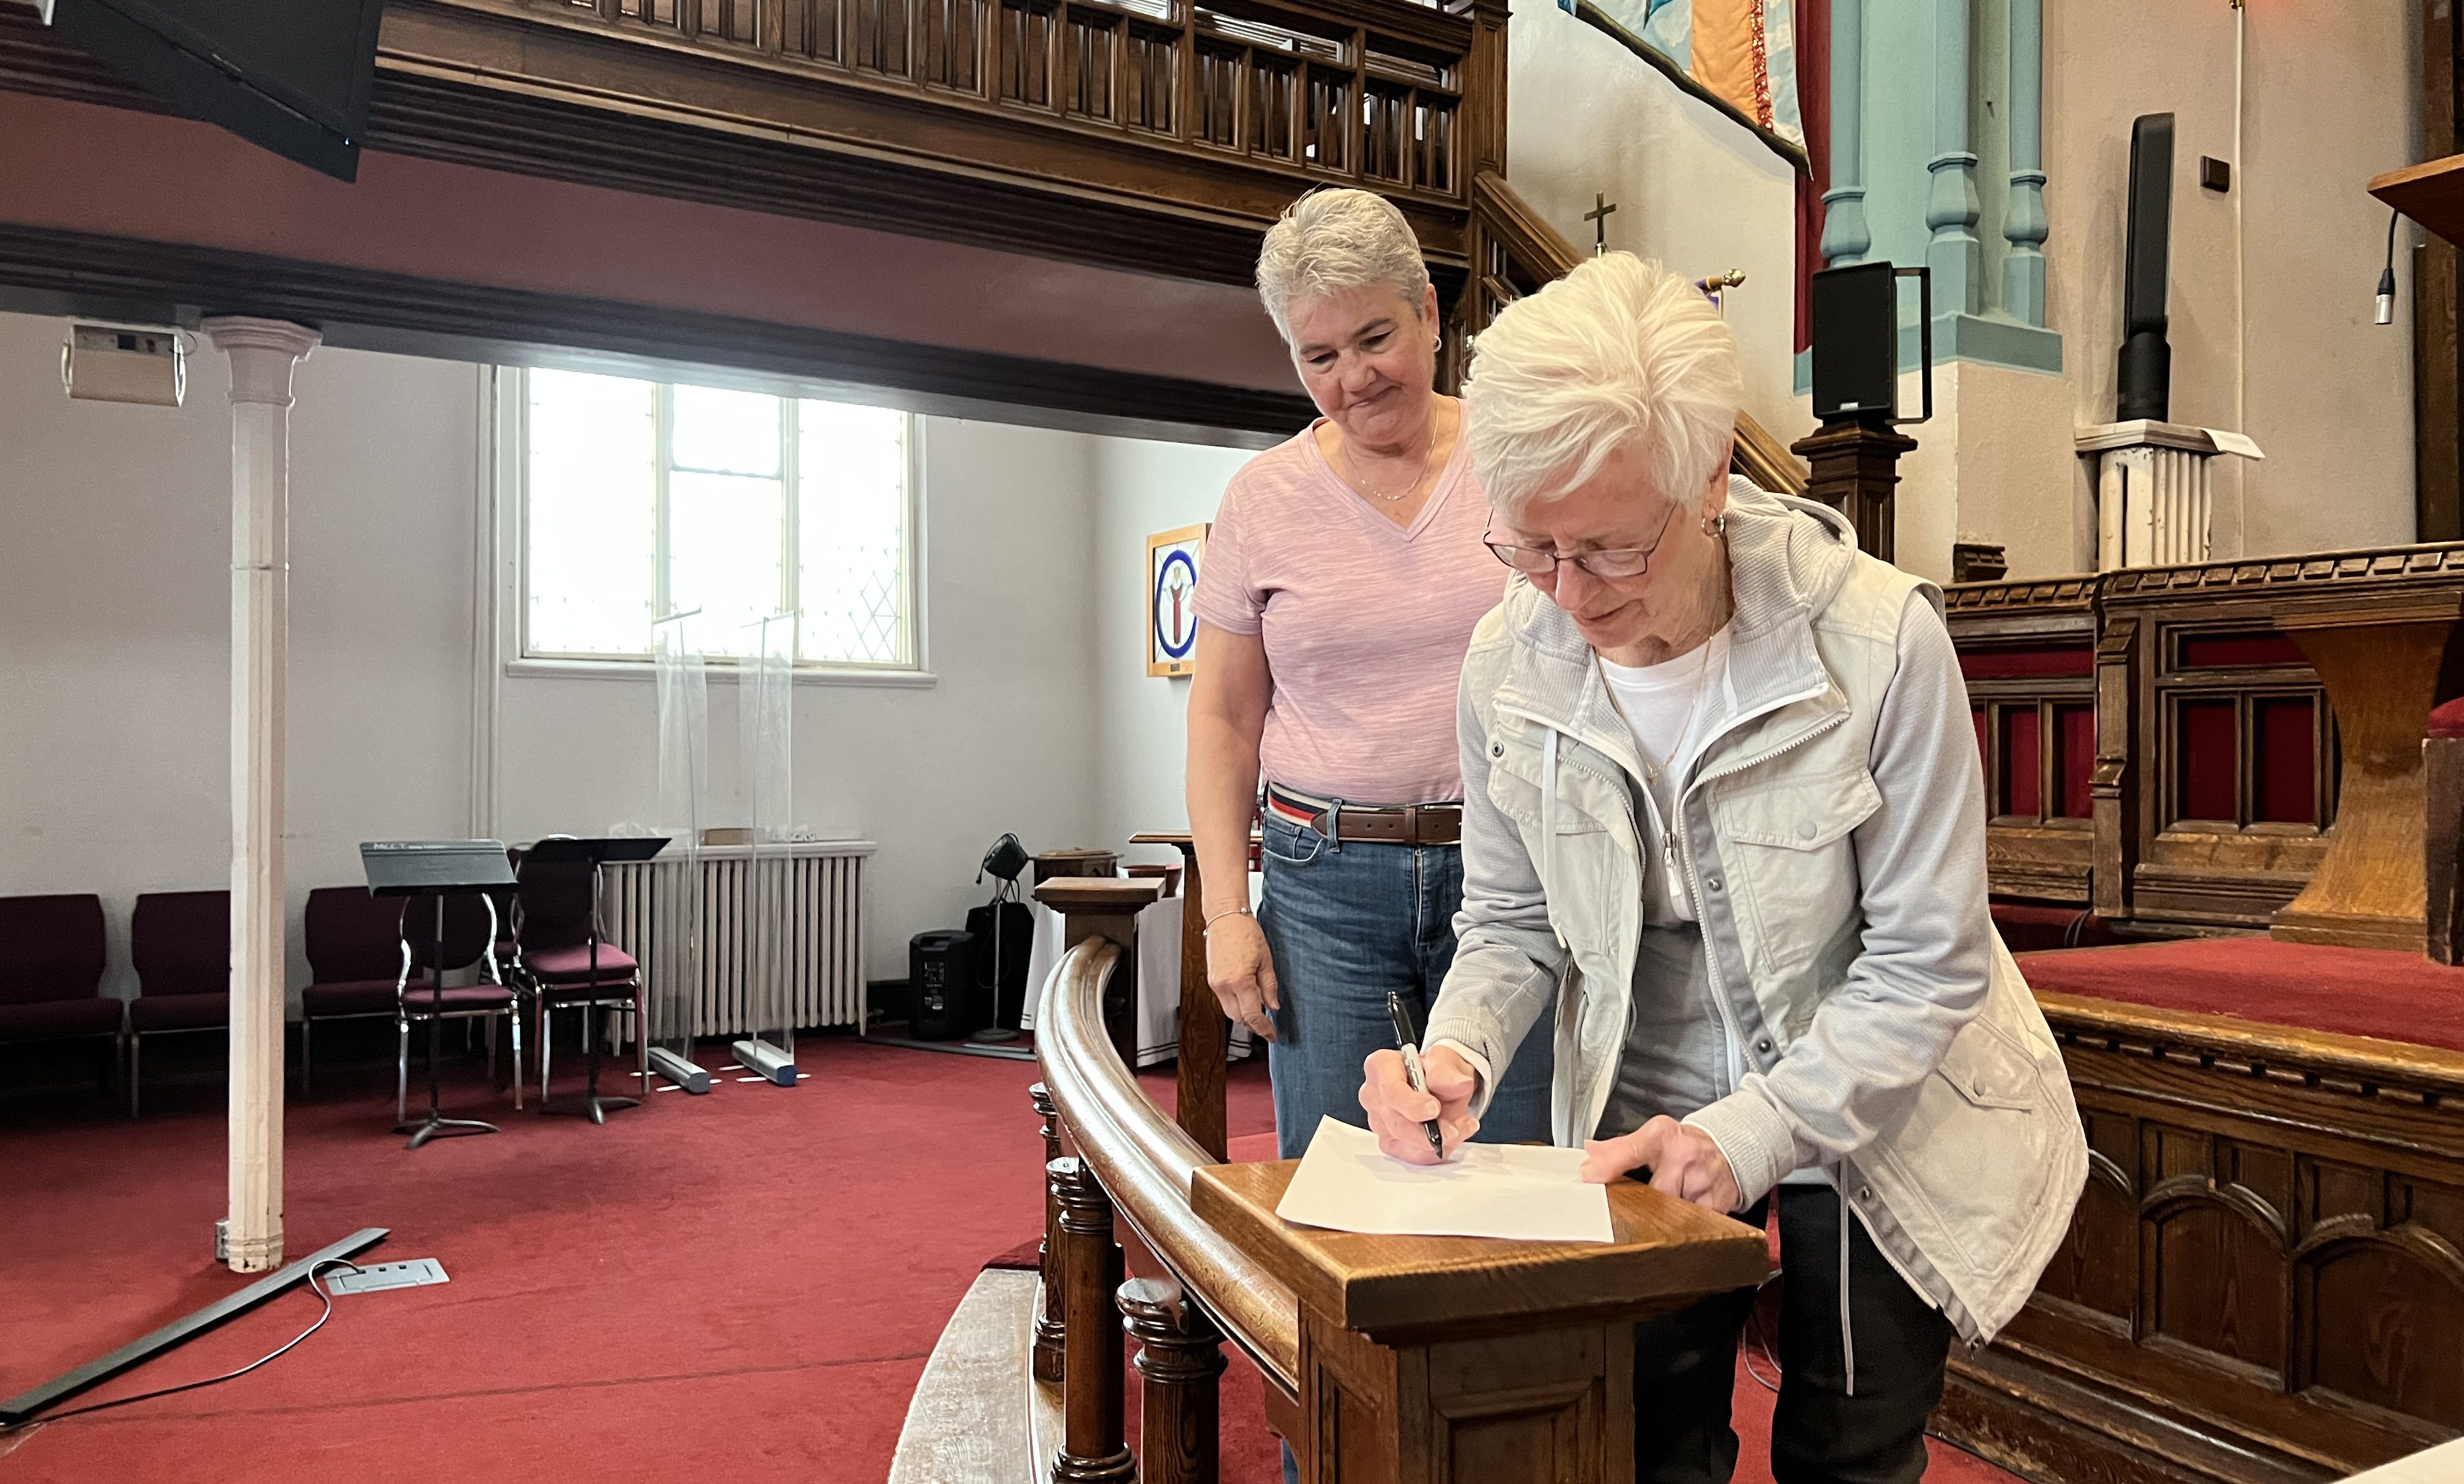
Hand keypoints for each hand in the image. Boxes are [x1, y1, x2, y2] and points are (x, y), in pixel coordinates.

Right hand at [1203, 910, 1278, 1041]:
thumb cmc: (1246, 933)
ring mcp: (1215, 983)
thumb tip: (1274, 1007)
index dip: (1264, 1029)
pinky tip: (1247, 1000)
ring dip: (1244, 1016)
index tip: (1272, 1035)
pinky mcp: (1211, 980)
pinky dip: (1236, 1005)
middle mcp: (1223, 985)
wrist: (1225, 918)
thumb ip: (1269, 986)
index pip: (1252, 1015)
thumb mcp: (1266, 960)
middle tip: (1268, 1027)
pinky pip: (1224, 1001)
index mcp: (1239, 981)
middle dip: (1253, 1025)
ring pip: (1229, 1012)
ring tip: (1259, 1014)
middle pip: (1238, 1018)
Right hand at [1359, 1044, 1478, 1163]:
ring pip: (1404, 1143)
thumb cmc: (1436, 1069)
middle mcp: (1373, 1095)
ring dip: (1438, 1141)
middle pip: (1396, 1123)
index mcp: (1381, 1066)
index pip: (1391, 1091)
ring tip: (1461, 1126)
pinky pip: (1412, 1155)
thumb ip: (1448, 1071)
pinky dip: (1436, 1151)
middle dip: (1428, 1131)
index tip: (1435, 1109)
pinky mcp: (1389, 1141)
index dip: (1412, 1105)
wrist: (1441, 1083)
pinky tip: (1452, 1136)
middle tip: (1455, 1129)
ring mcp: (1379, 1121)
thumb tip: (1459, 1085)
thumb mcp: (1446, 1060)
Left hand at [1579, 1115, 1741, 1211]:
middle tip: (1629, 1207)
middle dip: (1638, 1203)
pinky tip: (1681, 1218)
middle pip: (1651, 1192)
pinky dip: (1681, 1226)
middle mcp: (1685, 1155)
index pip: (1633, 1149)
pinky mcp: (1719, 1203)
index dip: (1609, 1164)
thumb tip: (1590, 1155)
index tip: (1589, 1176)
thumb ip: (1618, 1148)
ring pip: (1670, 1213)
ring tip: (1660, 1210)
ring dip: (1661, 1218)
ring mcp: (1704, 1180)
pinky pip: (1691, 1225)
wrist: (1729, 1148)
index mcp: (1664, 1135)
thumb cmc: (1683, 1146)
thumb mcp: (1652, 1137)